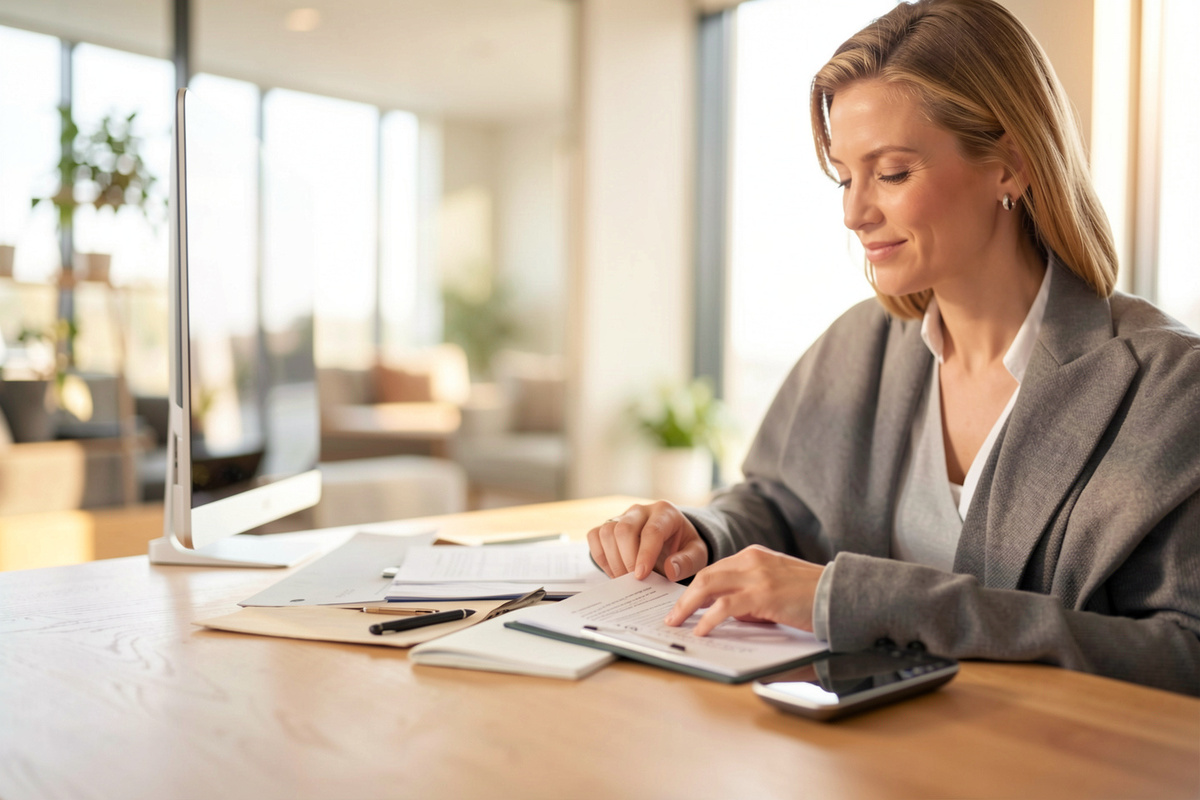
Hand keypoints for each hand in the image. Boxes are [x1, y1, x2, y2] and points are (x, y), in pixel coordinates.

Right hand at [586, 501, 708, 581]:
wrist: (672, 540)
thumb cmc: (684, 547)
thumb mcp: (697, 554)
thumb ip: (687, 562)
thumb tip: (669, 570)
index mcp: (665, 512)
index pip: (652, 531)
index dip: (645, 554)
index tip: (641, 576)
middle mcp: (641, 510)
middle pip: (624, 529)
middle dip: (627, 559)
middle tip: (633, 582)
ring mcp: (622, 516)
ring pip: (607, 532)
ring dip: (613, 560)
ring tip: (624, 580)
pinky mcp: (608, 525)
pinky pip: (595, 536)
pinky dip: (601, 557)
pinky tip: (614, 572)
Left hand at [663, 545, 823, 635]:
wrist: (840, 593)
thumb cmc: (811, 594)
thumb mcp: (775, 586)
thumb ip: (750, 593)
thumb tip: (725, 612)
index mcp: (753, 555)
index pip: (714, 570)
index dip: (694, 588)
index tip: (681, 604)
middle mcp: (751, 560)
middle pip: (705, 576)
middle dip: (684, 598)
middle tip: (672, 616)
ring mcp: (756, 575)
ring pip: (708, 586)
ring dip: (687, 607)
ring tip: (676, 623)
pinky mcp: (763, 594)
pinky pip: (725, 606)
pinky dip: (709, 619)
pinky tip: (701, 631)